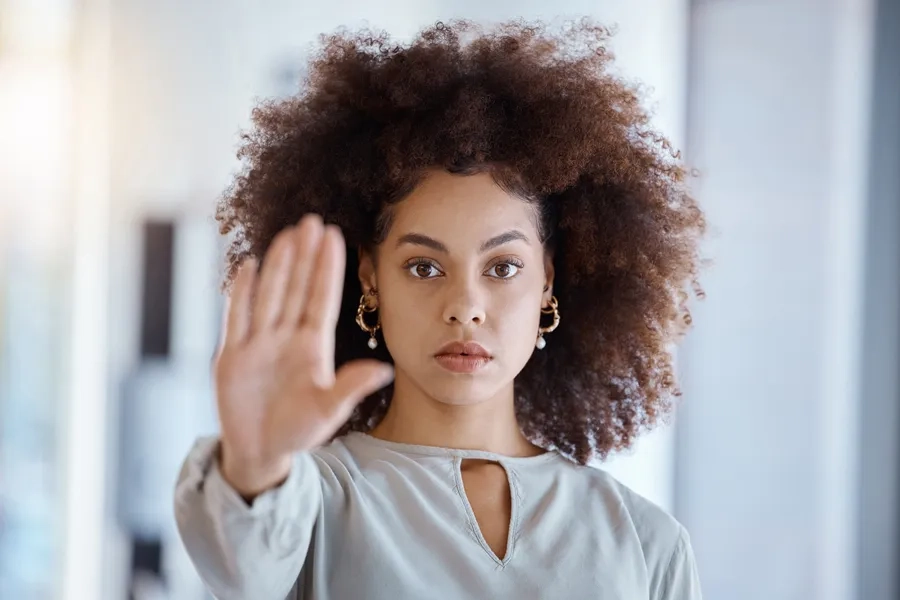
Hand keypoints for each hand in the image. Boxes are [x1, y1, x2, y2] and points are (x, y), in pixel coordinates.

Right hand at [213, 214, 392, 496]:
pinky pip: (237, 318)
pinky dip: (241, 293)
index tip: (336, 237)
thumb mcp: (329, 409)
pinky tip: (248, 266)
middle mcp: (286, 338)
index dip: (327, 269)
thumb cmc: (298, 430)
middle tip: (312, 220)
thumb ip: (351, 387)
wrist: (260, 451)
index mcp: (312, 347)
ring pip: (270, 295)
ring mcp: (259, 343)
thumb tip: (384, 370)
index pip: (322, 299)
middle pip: (296, 288)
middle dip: (304, 255)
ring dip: (278, 265)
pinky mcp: (232, 356)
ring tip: (287, 234)